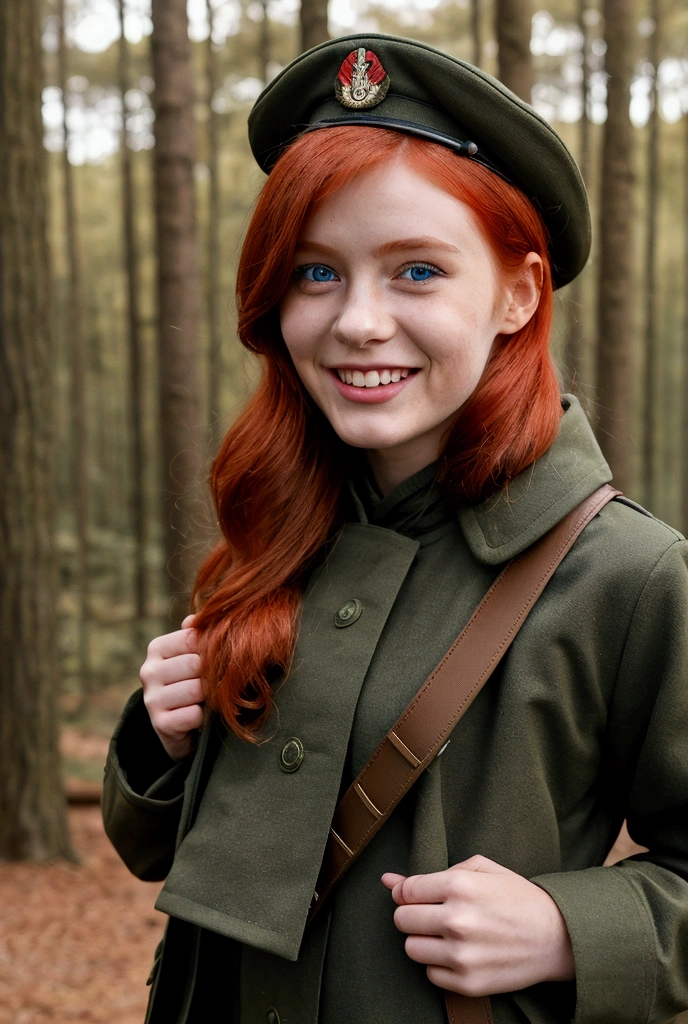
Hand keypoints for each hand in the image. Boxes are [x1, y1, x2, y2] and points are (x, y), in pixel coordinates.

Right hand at [140, 614, 204, 760]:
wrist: (178, 725)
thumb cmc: (190, 681)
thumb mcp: (191, 655)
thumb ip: (195, 635)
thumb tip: (195, 619)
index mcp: (157, 648)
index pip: (193, 639)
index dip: (211, 649)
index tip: (217, 658)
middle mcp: (148, 671)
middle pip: (195, 664)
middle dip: (211, 674)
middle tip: (215, 682)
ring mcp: (151, 698)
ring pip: (195, 690)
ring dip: (209, 696)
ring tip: (207, 698)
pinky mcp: (160, 723)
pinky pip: (194, 714)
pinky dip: (203, 716)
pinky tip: (199, 716)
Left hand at [381, 856, 573, 996]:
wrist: (556, 937)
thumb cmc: (516, 897)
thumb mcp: (480, 870)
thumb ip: (430, 874)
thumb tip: (387, 880)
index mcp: (459, 886)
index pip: (405, 891)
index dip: (410, 892)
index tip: (424, 896)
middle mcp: (457, 920)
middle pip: (402, 920)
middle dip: (414, 915)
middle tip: (436, 914)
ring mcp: (462, 955)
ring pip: (411, 948)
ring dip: (424, 940)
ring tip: (448, 934)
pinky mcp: (468, 984)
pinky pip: (430, 974)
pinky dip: (440, 964)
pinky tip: (460, 953)